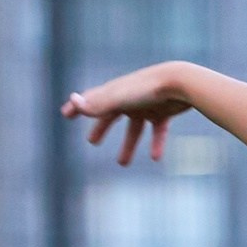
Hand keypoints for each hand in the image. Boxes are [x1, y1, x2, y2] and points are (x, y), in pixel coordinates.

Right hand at [62, 65, 190, 164]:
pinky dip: (155, 144)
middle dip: (102, 127)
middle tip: (92, 141)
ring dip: (128, 145)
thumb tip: (72, 100)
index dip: (78, 107)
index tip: (66, 114)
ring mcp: (147, 105)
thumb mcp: (119, 99)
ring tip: (122, 163)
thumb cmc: (147, 89)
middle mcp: (129, 98)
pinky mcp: (164, 112)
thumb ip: (96, 103)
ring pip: (135, 128)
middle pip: (112, 114)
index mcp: (115, 92)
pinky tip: (155, 158)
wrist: (181, 83)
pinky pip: (158, 131)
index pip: (92, 100)